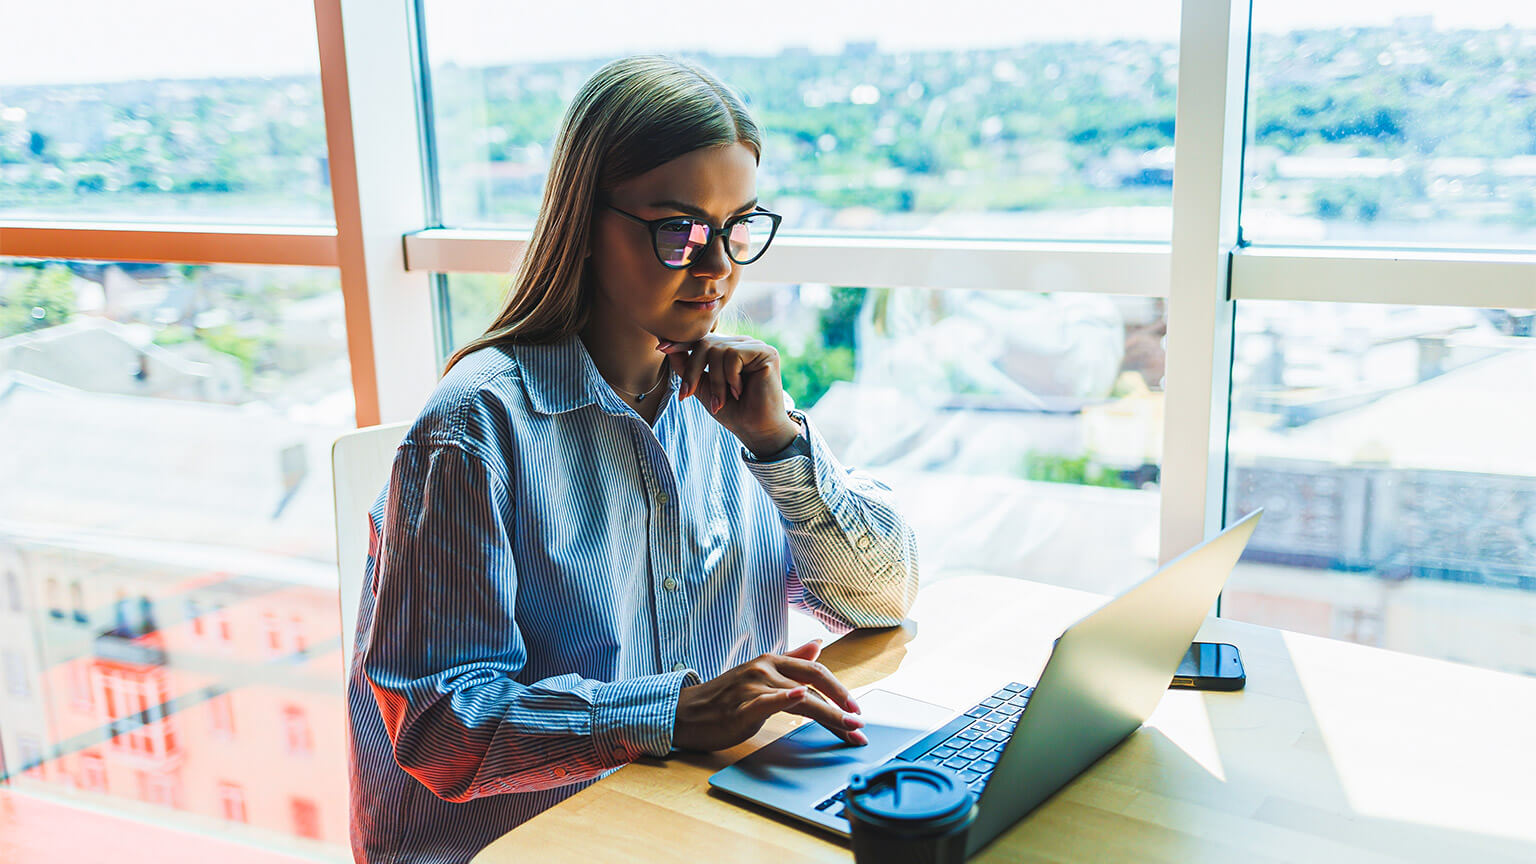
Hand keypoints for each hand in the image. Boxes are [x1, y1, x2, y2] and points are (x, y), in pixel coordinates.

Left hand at [657, 334, 799, 456]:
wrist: (755, 430)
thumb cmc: (732, 411)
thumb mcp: (702, 388)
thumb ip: (687, 368)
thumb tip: (667, 348)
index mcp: (729, 349)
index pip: (701, 341)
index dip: (681, 344)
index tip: (661, 348)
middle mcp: (742, 344)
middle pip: (705, 344)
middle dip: (693, 371)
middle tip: (688, 394)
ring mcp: (755, 346)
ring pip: (718, 351)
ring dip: (715, 381)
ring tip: (720, 401)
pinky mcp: (766, 352)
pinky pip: (734, 355)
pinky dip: (730, 378)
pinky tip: (740, 392)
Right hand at [672, 640, 867, 751]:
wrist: (685, 713)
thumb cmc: (725, 697)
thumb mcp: (760, 675)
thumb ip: (791, 661)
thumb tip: (818, 646)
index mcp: (771, 660)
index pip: (815, 672)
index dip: (840, 690)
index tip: (857, 710)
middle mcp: (765, 668)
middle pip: (814, 681)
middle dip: (842, 702)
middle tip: (860, 722)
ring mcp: (753, 686)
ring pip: (800, 698)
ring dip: (829, 715)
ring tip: (848, 729)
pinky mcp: (741, 705)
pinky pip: (768, 700)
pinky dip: (786, 698)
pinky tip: (800, 699)